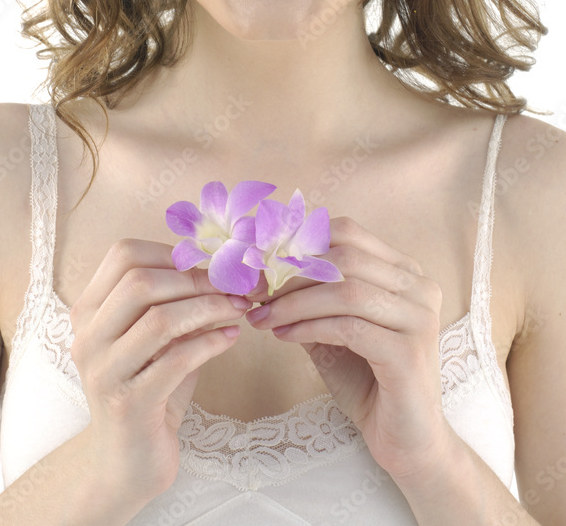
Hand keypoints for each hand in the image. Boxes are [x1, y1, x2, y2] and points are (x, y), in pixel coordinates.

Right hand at [69, 239, 248, 506]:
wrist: (128, 465)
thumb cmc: (150, 390)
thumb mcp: (157, 340)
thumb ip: (176, 303)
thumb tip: (220, 266)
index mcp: (89, 312)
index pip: (122, 255)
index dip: (169, 253)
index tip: (206, 265)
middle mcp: (88, 338)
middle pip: (139, 281)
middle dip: (194, 279)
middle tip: (231, 287)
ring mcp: (105, 372)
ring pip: (159, 318)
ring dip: (208, 308)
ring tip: (238, 309)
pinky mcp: (129, 404)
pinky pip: (177, 359)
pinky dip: (211, 342)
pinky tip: (231, 338)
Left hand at [245, 216, 450, 479]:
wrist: (405, 441)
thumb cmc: (367, 380)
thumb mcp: (333, 329)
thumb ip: (309, 297)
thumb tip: (260, 269)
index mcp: (404, 272)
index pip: (348, 232)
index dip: (299, 241)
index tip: (260, 260)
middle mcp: (419, 287)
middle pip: (345, 256)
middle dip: (291, 271)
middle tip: (254, 289)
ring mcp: (419, 318)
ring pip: (346, 290)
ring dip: (294, 301)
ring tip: (262, 315)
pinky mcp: (409, 353)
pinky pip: (349, 327)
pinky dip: (309, 327)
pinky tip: (283, 335)